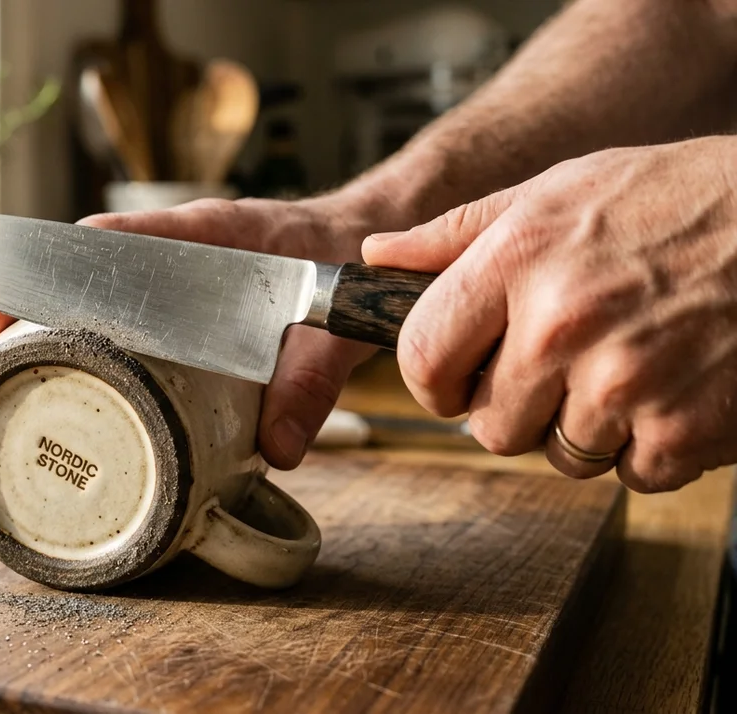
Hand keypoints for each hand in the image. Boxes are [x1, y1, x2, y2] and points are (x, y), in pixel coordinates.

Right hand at [0, 194, 410, 469]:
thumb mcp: (337, 322)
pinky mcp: (158, 312)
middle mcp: (158, 253)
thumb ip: (314, 377)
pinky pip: (88, 326)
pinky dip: (46, 354)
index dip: (27, 278)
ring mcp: (152, 282)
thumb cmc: (344, 268)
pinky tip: (25, 397)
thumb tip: (276, 448)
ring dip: (7, 345)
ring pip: (58, 303)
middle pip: (49, 277)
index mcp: (191, 236)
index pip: (89, 245)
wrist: (365, 249)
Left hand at [362, 137, 736, 491]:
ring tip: (627, 366)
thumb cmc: (675, 199)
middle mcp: (561, 325)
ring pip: (559, 455)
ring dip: (584, 427)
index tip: (450, 382)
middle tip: (560, 366)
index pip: (420, 357)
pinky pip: (630, 474)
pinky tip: (672, 388)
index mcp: (517, 260)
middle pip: (487, 426)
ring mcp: (623, 384)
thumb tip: (377, 258)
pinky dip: (649, 445)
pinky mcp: (682, 431)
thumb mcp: (556, 191)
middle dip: (514, 407)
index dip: (430, 381)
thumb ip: (456, 232)